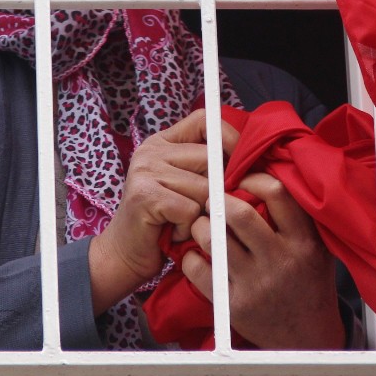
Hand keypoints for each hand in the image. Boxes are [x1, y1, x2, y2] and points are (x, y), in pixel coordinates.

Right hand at [88, 109, 238, 314]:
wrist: (125, 255)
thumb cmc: (164, 223)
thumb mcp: (186, 187)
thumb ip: (207, 168)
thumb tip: (250, 162)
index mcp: (163, 143)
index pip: (204, 121)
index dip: (229, 138)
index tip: (241, 162)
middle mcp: (151, 151)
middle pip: (210, 158)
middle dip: (217, 189)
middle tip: (203, 210)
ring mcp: (146, 171)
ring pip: (205, 188)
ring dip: (201, 214)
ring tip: (183, 223)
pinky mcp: (145, 195)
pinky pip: (191, 209)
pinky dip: (188, 228)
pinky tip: (173, 232)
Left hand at [180, 172, 343, 354]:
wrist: (306, 338)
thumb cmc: (309, 284)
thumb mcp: (318, 248)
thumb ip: (300, 218)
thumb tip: (270, 174)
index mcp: (304, 242)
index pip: (276, 193)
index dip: (252, 178)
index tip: (241, 180)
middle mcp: (280, 261)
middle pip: (238, 213)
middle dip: (218, 199)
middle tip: (213, 199)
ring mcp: (255, 285)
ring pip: (214, 239)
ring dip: (201, 225)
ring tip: (202, 222)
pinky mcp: (234, 306)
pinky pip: (200, 272)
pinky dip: (191, 258)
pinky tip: (197, 253)